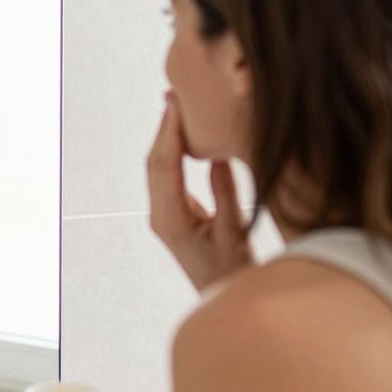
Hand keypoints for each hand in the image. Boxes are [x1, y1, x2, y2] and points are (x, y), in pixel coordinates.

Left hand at [147, 92, 252, 291]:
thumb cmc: (234, 271)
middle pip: (156, 162)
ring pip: (159, 167)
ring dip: (167, 137)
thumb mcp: (235, 232)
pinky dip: (174, 152)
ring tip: (178, 106)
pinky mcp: (173, 215)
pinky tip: (185, 134)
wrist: (225, 297)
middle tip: (174, 94)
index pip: (165, 164)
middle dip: (165, 127)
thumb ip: (225, 193)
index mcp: (171, 219)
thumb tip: (219, 152)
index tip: (176, 103)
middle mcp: (161, 216)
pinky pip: (168, 176)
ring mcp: (164, 216)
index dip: (170, 131)